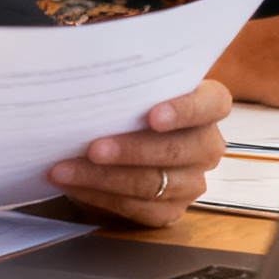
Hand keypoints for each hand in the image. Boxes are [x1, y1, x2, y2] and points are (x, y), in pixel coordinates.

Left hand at [46, 78, 230, 226]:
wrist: (116, 133)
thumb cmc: (125, 99)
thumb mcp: (129, 82)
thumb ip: (123, 78)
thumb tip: (85, 70)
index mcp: (208, 105)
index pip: (212, 104)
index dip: (185, 110)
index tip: (152, 116)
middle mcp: (207, 145)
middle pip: (176, 151)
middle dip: (130, 150)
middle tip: (92, 147)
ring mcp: (193, 181)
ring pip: (154, 184)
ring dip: (104, 178)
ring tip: (66, 169)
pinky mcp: (172, 209)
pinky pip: (140, 209)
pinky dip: (101, 196)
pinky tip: (74, 185)